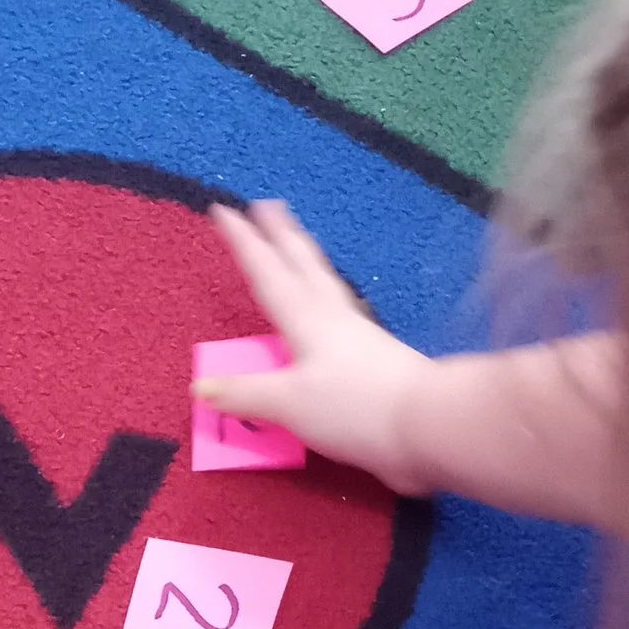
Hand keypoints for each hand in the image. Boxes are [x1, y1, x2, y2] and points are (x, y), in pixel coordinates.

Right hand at [198, 201, 436, 492]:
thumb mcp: (288, 403)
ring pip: (324, 285)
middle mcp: (332, 318)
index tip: (224, 210)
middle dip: (281, 234)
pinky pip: (341, 313)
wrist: (428, 425)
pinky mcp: (376, 359)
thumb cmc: (354, 407)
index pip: (266, 272)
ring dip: (306, 260)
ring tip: (298, 244)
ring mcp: (358, 335)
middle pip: (302, 265)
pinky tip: (332, 307)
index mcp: (306, 319)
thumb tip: (200, 387)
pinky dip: (327, 296)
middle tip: (268, 204)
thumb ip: (244, 394)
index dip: (244, 242)